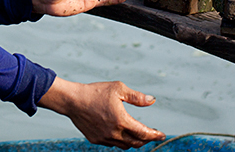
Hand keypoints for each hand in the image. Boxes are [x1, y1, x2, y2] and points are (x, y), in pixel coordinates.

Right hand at [38, 78, 164, 148]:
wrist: (72, 100)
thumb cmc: (95, 92)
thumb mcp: (118, 88)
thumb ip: (137, 97)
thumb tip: (152, 100)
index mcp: (121, 120)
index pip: (143, 133)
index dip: (154, 135)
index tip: (161, 135)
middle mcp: (114, 133)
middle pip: (136, 143)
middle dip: (146, 140)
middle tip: (151, 134)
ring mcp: (104, 138)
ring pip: (124, 145)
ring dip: (133, 141)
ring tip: (137, 134)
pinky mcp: (95, 139)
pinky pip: (112, 144)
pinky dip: (120, 140)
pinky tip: (120, 133)